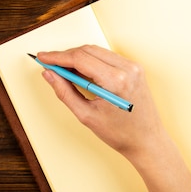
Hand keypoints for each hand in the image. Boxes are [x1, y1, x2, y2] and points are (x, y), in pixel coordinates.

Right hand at [37, 45, 165, 157]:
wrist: (147, 141)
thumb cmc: (121, 134)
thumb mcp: (86, 115)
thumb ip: (64, 91)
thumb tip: (49, 74)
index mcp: (115, 81)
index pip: (80, 58)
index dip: (57, 57)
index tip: (43, 57)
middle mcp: (127, 69)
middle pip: (87, 50)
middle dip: (66, 56)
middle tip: (49, 64)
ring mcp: (133, 66)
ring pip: (96, 51)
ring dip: (77, 57)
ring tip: (63, 70)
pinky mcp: (134, 68)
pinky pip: (106, 56)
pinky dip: (91, 60)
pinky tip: (81, 71)